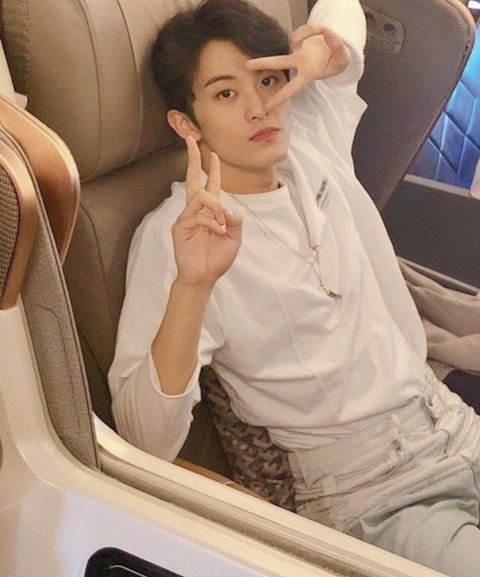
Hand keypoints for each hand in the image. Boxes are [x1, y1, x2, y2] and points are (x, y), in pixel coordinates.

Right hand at [172, 137, 241, 287]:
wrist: (203, 277)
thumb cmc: (216, 259)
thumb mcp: (234, 239)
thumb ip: (235, 221)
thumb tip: (227, 208)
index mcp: (210, 212)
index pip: (210, 185)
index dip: (211, 169)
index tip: (213, 154)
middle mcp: (197, 211)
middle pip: (192, 179)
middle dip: (192, 159)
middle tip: (191, 139)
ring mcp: (187, 217)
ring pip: (200, 196)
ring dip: (215, 206)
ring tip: (222, 223)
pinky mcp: (181, 226)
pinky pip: (198, 214)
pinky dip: (211, 221)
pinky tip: (217, 230)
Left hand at [246, 27, 348, 110]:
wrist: (339, 50)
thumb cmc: (339, 60)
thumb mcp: (342, 57)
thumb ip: (336, 45)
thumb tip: (326, 32)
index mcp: (308, 74)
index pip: (291, 88)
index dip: (280, 98)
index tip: (267, 107)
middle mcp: (299, 63)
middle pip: (278, 62)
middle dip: (263, 63)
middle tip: (247, 65)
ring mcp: (298, 51)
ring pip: (297, 37)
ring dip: (310, 32)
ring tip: (325, 33)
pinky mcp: (299, 39)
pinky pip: (303, 30)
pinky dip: (312, 29)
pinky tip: (320, 33)